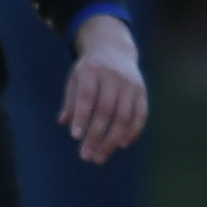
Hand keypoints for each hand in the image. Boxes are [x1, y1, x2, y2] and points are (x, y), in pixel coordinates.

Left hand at [62, 15, 149, 163]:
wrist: (114, 49)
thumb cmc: (89, 70)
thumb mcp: (75, 79)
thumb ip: (70, 100)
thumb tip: (64, 123)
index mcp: (91, 70)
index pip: (87, 96)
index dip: (81, 116)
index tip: (75, 136)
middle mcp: (113, 76)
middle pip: (105, 110)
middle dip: (95, 136)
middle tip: (86, 156)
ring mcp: (130, 84)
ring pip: (123, 117)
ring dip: (112, 140)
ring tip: (100, 157)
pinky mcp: (142, 92)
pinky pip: (140, 115)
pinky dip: (133, 132)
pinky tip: (121, 145)